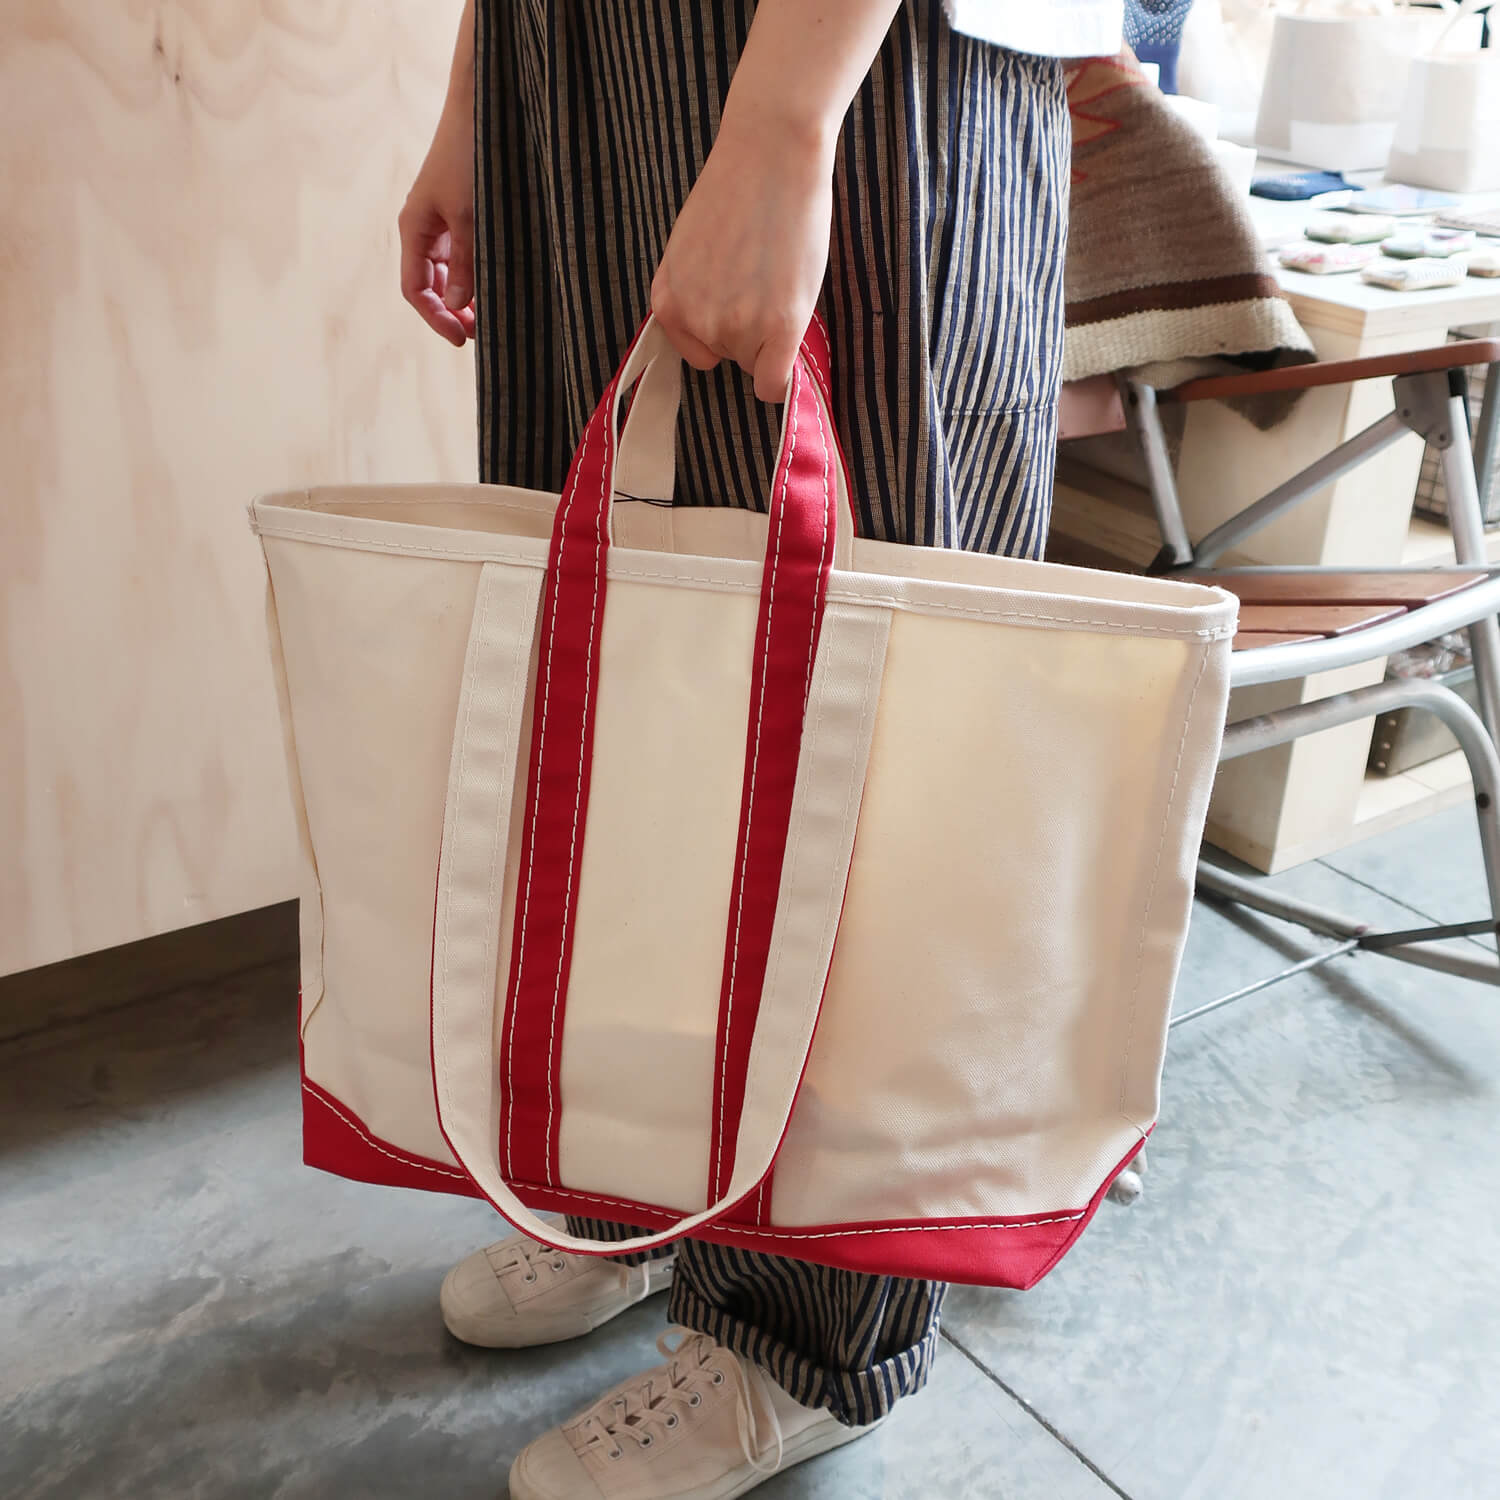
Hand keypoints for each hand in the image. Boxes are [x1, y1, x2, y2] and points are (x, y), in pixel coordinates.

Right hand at [399, 102, 476, 347]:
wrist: (484, 110)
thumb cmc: (470, 157)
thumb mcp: (469, 216)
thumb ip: (465, 263)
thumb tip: (456, 306)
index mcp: (414, 230)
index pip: (415, 289)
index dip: (435, 318)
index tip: (462, 340)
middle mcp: (426, 230)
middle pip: (434, 287)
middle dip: (455, 312)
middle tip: (485, 334)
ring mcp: (445, 223)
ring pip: (453, 274)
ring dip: (469, 297)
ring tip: (495, 316)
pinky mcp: (465, 215)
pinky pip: (468, 256)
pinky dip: (480, 275)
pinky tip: (500, 288)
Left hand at [651, 111, 834, 401]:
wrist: (771, 153)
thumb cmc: (737, 191)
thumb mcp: (692, 251)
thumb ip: (696, 294)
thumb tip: (718, 334)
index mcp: (668, 302)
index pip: (699, 353)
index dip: (725, 331)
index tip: (741, 304)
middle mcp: (696, 321)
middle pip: (731, 357)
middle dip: (750, 329)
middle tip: (766, 280)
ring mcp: (737, 327)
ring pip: (757, 364)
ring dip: (773, 336)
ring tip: (780, 280)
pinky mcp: (778, 328)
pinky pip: (774, 384)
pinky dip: (783, 377)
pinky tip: (791, 341)